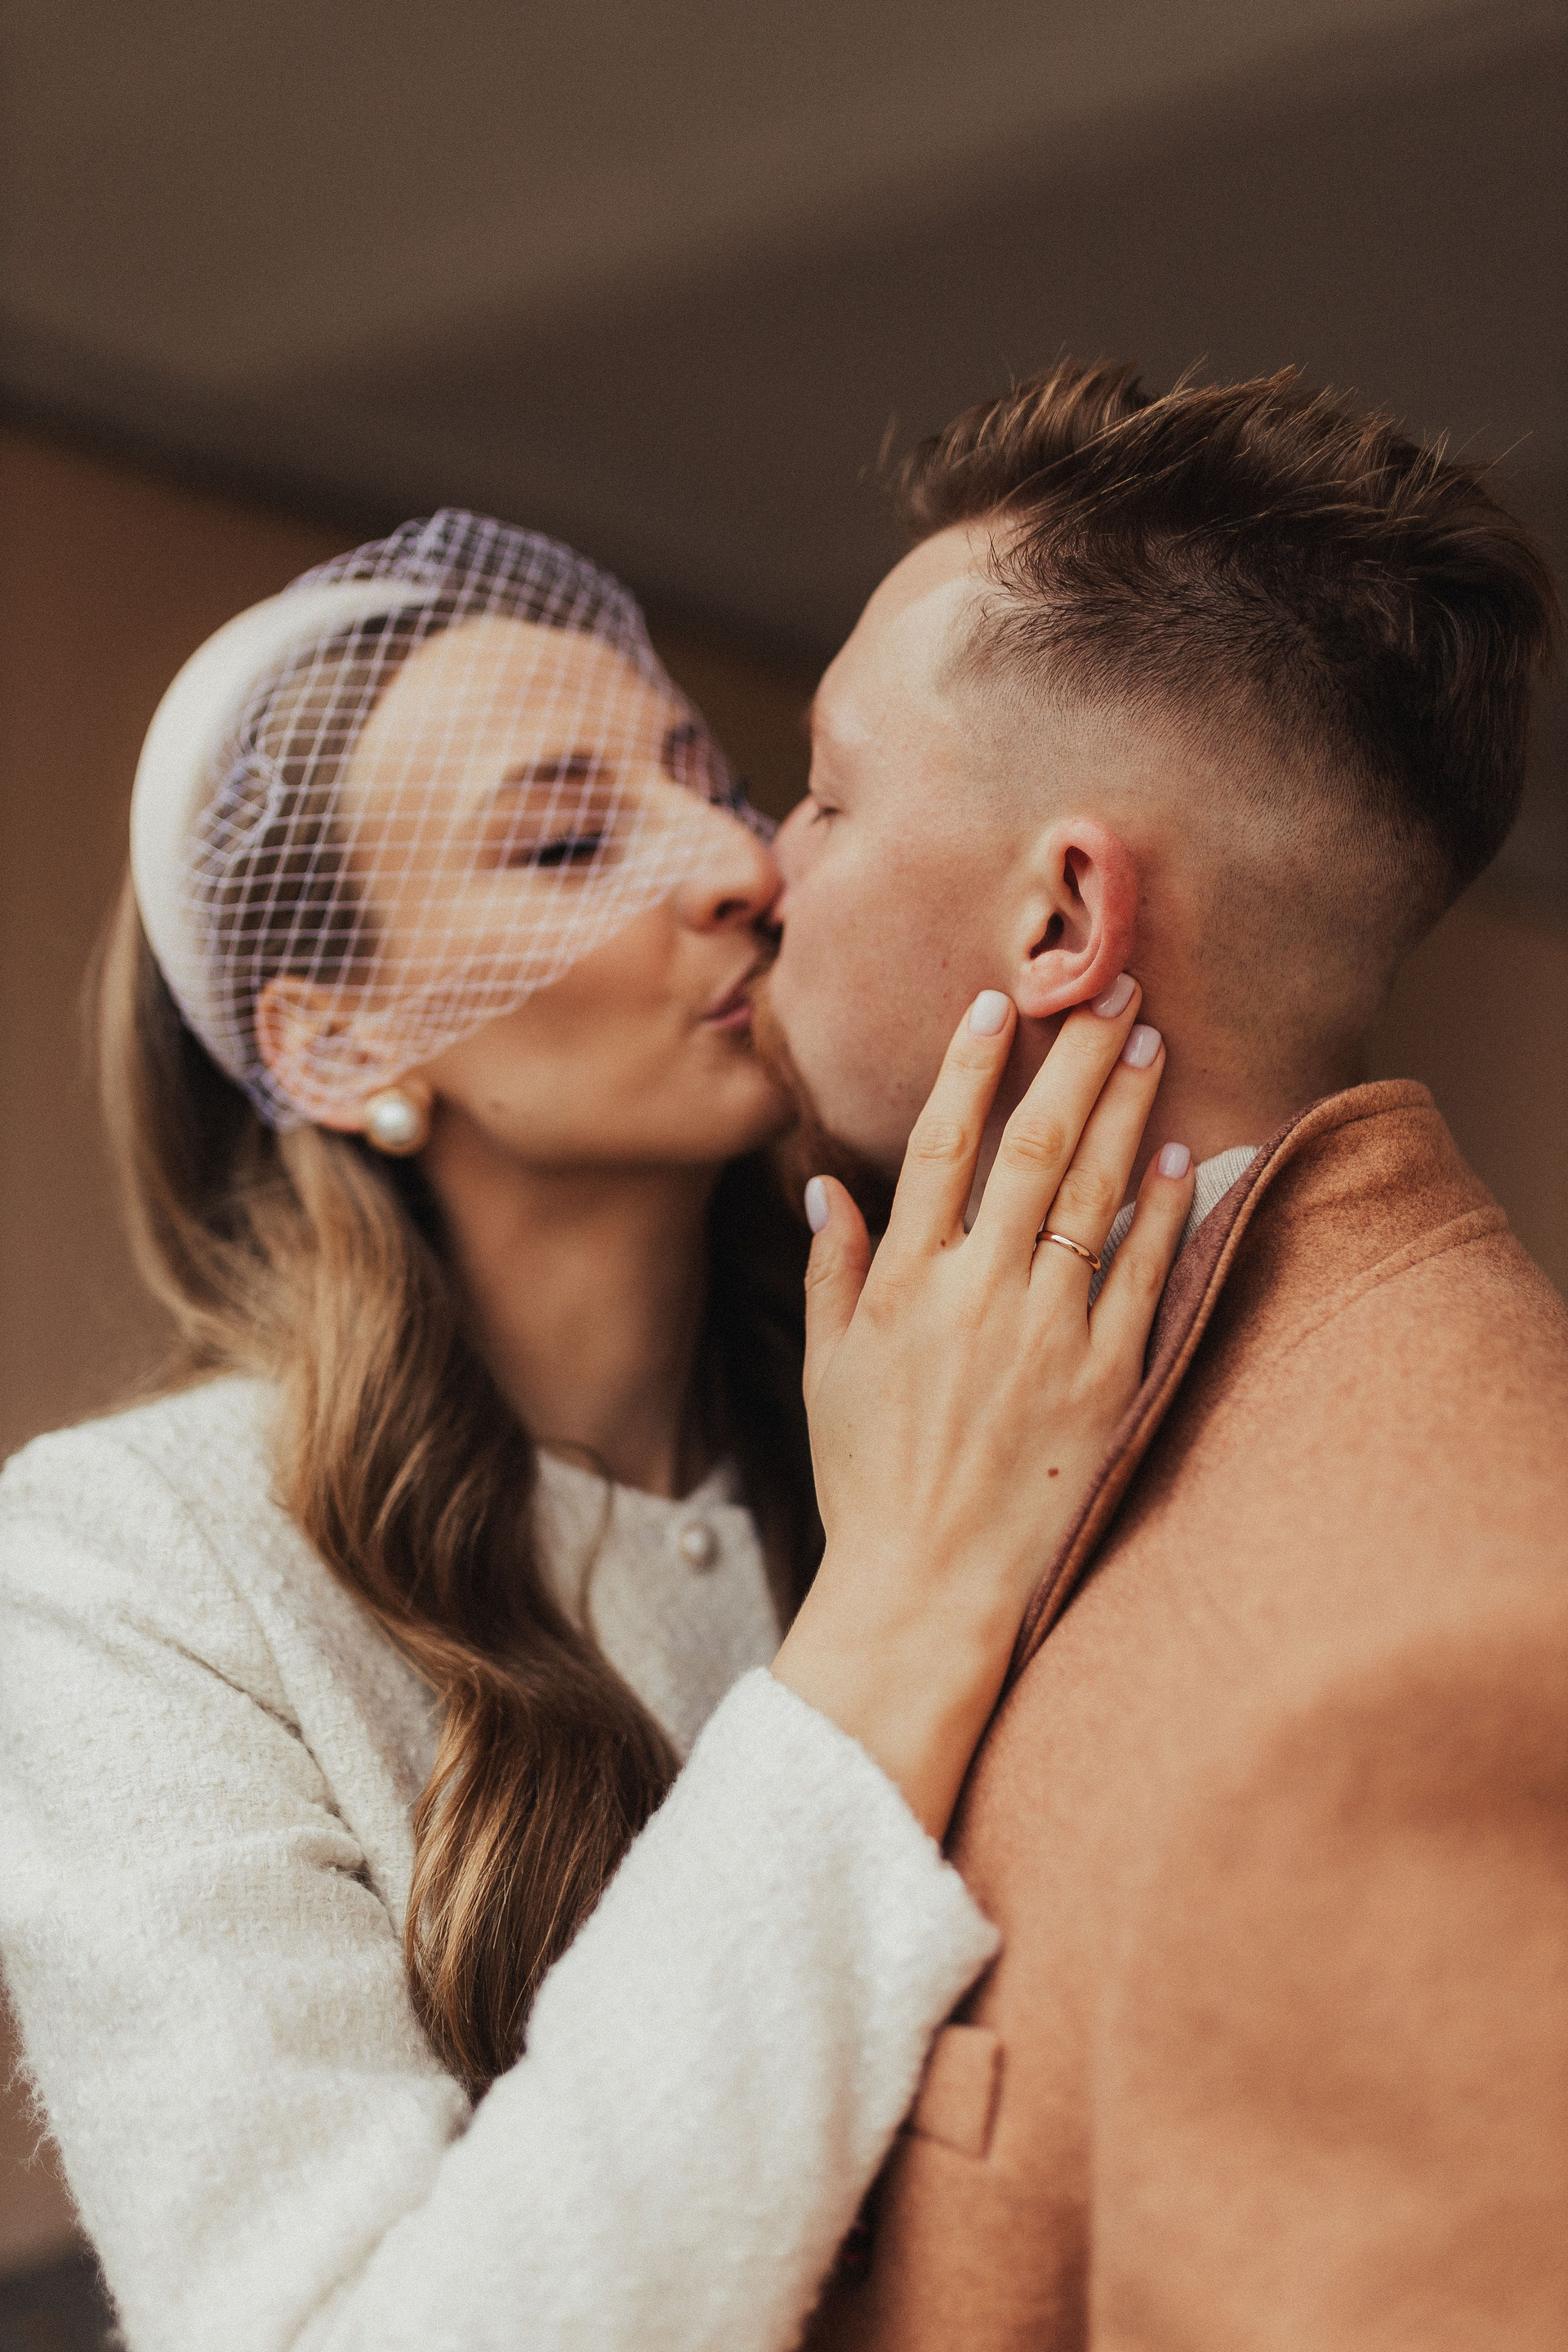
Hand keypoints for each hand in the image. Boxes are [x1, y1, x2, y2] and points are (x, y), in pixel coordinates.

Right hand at [771, 980, 1194, 1837]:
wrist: (928, 1588)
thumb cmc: (868, 1477)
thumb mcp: (826, 1368)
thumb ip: (831, 1268)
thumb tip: (826, 1181)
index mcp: (904, 1287)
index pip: (939, 1147)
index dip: (969, 1068)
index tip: (998, 1002)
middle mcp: (978, 1296)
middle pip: (1035, 1149)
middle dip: (1075, 1058)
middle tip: (1112, 986)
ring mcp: (1048, 1336)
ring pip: (1096, 1195)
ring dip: (1127, 1109)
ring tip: (1152, 1040)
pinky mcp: (1107, 1381)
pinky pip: (1145, 1277)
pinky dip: (1164, 1210)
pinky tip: (1180, 1153)